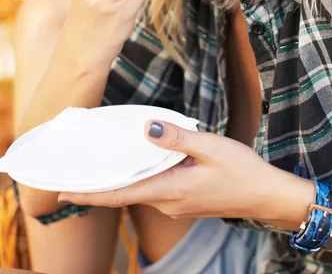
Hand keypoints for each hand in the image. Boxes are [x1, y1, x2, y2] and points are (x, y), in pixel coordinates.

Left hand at [58, 121, 272, 219]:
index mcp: (170, 190)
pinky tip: (139, 161)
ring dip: (120, 179)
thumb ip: (177, 138)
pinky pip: (154, 188)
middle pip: (126, 192)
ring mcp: (177, 204)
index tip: (63, 192)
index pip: (120, 194)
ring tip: (102, 162)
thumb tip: (146, 129)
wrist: (266, 195)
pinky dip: (140, 177)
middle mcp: (168, 202)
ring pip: (140, 190)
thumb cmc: (241, 171)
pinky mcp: (185, 200)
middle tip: (76, 171)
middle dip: (100, 185)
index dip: (90, 194)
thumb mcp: (210, 147)